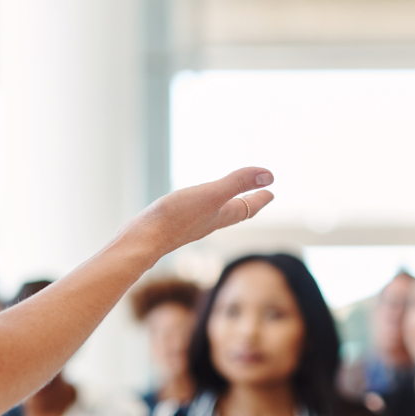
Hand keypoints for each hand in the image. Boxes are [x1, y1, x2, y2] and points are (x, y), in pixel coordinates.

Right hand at [120, 167, 273, 268]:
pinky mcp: (172, 223)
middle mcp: (208, 222)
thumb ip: (236, 183)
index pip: (247, 207)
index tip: (271, 192)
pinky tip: (192, 204)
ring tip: (228, 198)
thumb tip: (269, 176)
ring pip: (214, 214)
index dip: (260, 198)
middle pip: (234, 212)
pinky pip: (194, 212)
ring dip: (226, 205)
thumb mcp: (211, 195)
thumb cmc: (176, 217)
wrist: (143, 239)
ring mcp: (189, 224)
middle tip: (258, 195)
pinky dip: (202, 206)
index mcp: (220, 215)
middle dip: (247, 202)